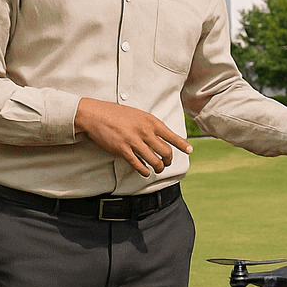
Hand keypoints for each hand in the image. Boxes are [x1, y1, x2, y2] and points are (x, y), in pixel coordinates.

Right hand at [75, 98, 190, 175]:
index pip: (171, 135)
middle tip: (167, 163)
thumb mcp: (139, 115)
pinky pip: (138, 165)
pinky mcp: (123, 150)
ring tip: (157, 168)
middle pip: (166, 152)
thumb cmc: (117, 114)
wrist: (96, 114)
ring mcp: (134, 141)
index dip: (182, 144)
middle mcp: (145, 132)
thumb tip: (162, 136)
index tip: (190, 150)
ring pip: (154, 160)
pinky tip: (146, 172)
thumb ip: (151, 125)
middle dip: (169, 160)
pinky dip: (144, 171)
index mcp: (150, 121)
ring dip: (158, 167)